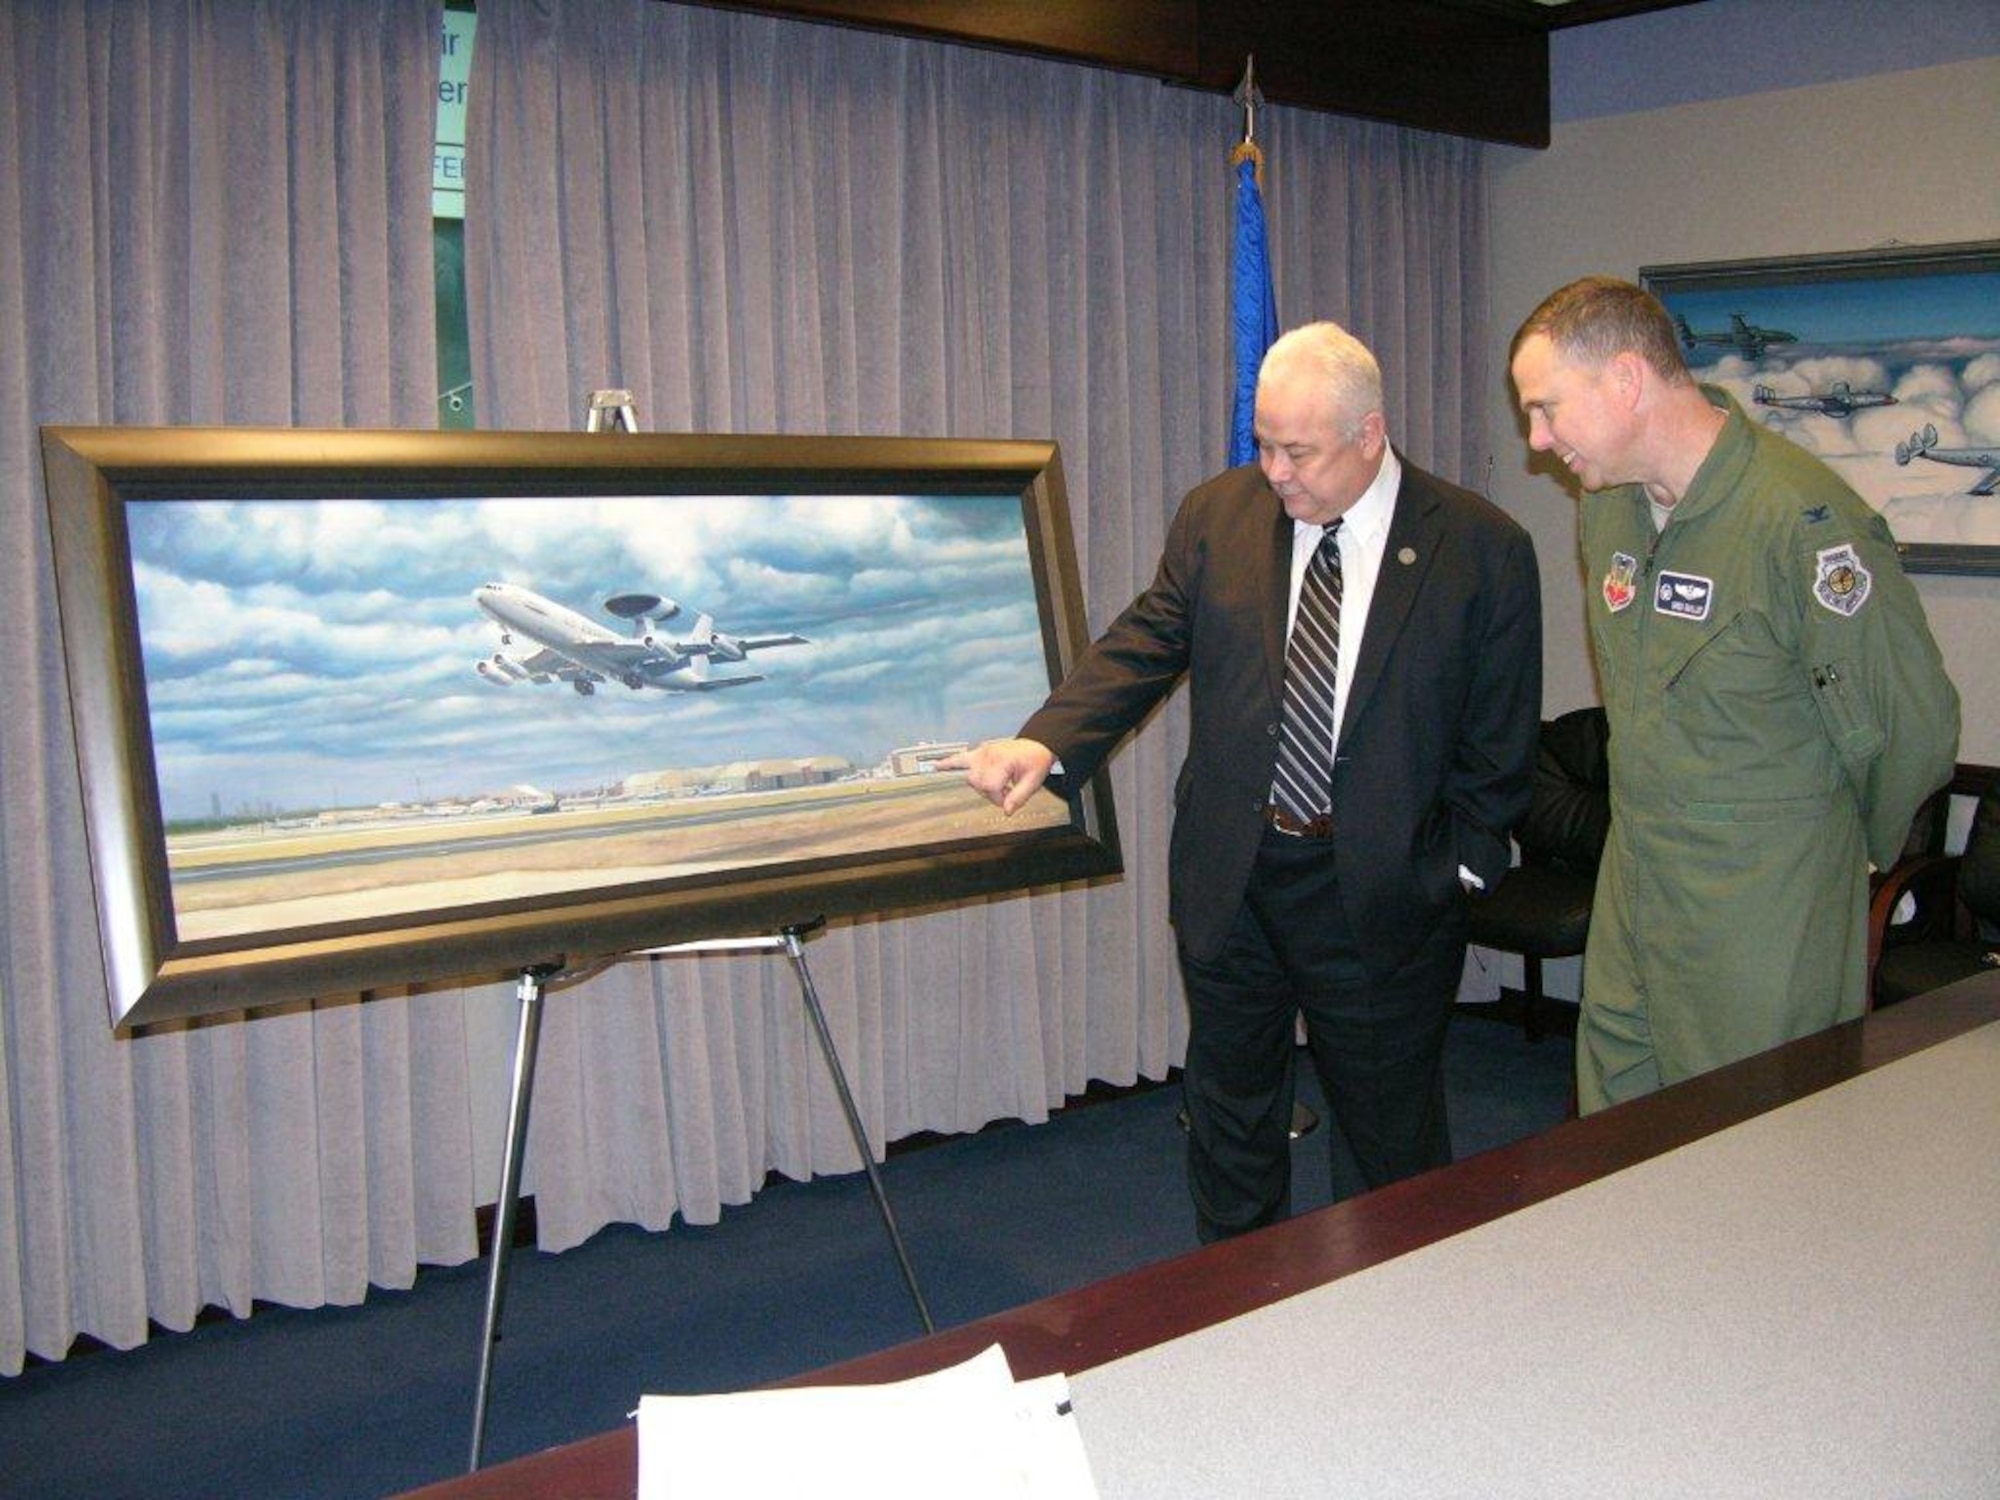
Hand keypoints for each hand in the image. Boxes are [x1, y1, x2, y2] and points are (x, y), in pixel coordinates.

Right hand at [938, 738, 1056, 815]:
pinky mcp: (978, 752)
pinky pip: (959, 758)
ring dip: (981, 785)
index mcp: (1002, 760)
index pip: (990, 786)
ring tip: (998, 784)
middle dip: (991, 793)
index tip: (1010, 798)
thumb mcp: (1033, 782)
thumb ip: (1019, 797)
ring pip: (971, 777)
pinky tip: (935, 766)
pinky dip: (948, 763)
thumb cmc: (1035, 762)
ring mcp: (982, 752)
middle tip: (1007, 791)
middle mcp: (989, 755)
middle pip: (978, 783)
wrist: (1037, 745)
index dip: (999, 798)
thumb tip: (1006, 812)